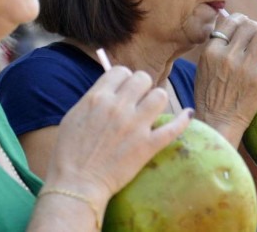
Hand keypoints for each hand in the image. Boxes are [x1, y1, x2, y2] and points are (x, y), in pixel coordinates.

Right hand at [46, 66, 192, 202]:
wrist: (77, 184)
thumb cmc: (69, 153)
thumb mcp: (73, 116)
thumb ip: (93, 99)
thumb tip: (110, 90)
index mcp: (98, 97)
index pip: (120, 71)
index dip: (123, 79)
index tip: (124, 89)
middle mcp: (118, 107)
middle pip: (142, 78)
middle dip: (141, 87)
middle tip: (138, 99)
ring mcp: (135, 125)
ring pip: (160, 95)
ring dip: (156, 101)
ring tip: (152, 110)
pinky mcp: (148, 145)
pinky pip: (174, 127)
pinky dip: (183, 119)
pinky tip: (187, 114)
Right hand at [193, 13, 256, 146]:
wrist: (218, 122)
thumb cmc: (209, 95)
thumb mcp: (203, 66)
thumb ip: (214, 45)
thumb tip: (225, 19)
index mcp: (211, 51)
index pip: (231, 21)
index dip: (241, 20)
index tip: (245, 25)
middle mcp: (228, 56)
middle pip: (249, 25)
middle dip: (256, 28)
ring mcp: (245, 68)